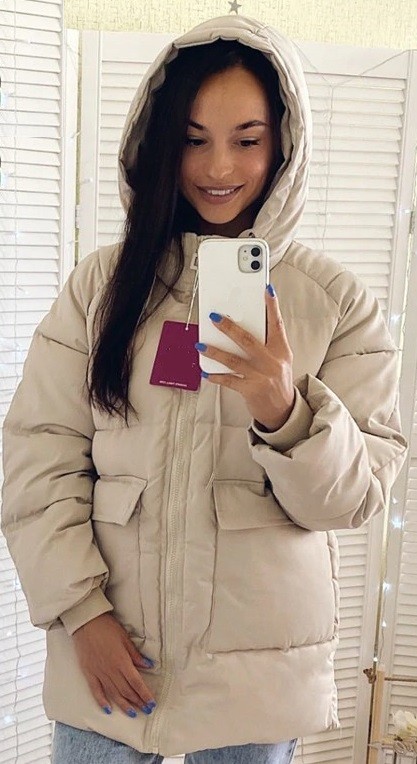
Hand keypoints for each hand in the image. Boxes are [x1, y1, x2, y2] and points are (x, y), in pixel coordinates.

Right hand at [72, 612, 155, 716]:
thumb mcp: (125, 638)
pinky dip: (102, 701)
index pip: (136, 682)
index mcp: (122, 661)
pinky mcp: (88, 673)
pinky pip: (96, 691)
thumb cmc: (107, 627)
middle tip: (146, 710)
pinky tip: (108, 709)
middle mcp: (111, 670)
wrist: (86, 623)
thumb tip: (148, 665)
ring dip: (124, 705)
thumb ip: (135, 654)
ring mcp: (99, 673)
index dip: (144, 694)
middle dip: (137, 701)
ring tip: (132, 713)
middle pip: (126, 690)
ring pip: (113, 693)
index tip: (152, 703)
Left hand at [196, 285, 294, 430]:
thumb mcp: (281, 360)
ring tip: (200, 344)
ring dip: (215, 351)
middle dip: (229, 327)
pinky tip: (205, 371)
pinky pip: (229, 380)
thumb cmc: (278, 381)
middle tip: (214, 317)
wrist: (283, 411)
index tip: (266, 290)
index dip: (273, 307)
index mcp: (282, 351)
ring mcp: (261, 376)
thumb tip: (244, 326)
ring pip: (233, 360)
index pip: (277, 324)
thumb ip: (268, 344)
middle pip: (248, 340)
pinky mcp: (250, 390)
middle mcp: (272, 362)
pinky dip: (215, 376)